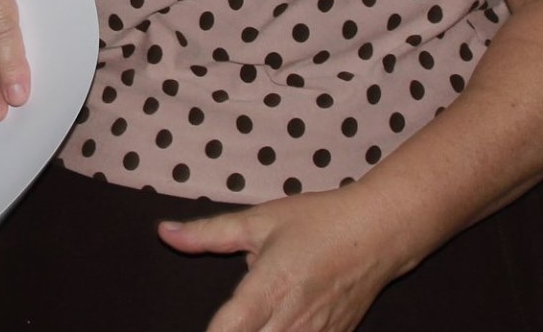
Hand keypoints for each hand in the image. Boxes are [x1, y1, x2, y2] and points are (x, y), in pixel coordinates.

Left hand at [158, 187, 413, 331]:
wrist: (378, 234)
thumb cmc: (316, 222)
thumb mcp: (258, 221)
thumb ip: (207, 234)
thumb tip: (164, 233)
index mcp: (267, 289)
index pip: (228, 329)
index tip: (207, 328)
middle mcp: (290, 321)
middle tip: (228, 322)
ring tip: (246, 322)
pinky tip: (275, 326)